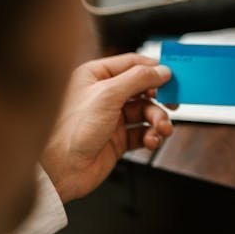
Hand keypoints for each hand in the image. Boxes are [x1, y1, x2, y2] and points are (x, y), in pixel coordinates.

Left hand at [42, 53, 173, 202]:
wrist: (60, 169)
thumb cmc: (70, 129)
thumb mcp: (107, 95)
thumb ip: (137, 79)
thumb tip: (161, 71)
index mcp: (96, 76)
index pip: (132, 64)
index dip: (154, 69)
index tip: (173, 75)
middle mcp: (104, 95)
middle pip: (143, 89)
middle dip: (160, 98)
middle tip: (174, 103)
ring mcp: (111, 119)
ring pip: (146, 112)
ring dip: (158, 119)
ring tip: (162, 128)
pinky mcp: (118, 140)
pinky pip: (143, 133)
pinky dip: (152, 136)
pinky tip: (152, 140)